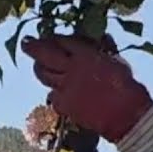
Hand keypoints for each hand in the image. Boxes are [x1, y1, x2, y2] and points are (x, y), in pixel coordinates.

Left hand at [21, 34, 152, 142]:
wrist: (126, 115)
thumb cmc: (126, 86)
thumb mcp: (117, 61)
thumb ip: (104, 49)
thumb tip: (102, 38)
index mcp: (86, 55)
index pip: (63, 41)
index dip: (54, 38)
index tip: (48, 36)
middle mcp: (71, 69)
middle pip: (44, 54)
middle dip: (32, 47)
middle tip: (26, 43)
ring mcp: (65, 87)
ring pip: (43, 74)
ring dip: (39, 68)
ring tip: (38, 65)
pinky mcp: (64, 105)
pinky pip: (52, 95)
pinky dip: (54, 92)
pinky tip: (58, 91)